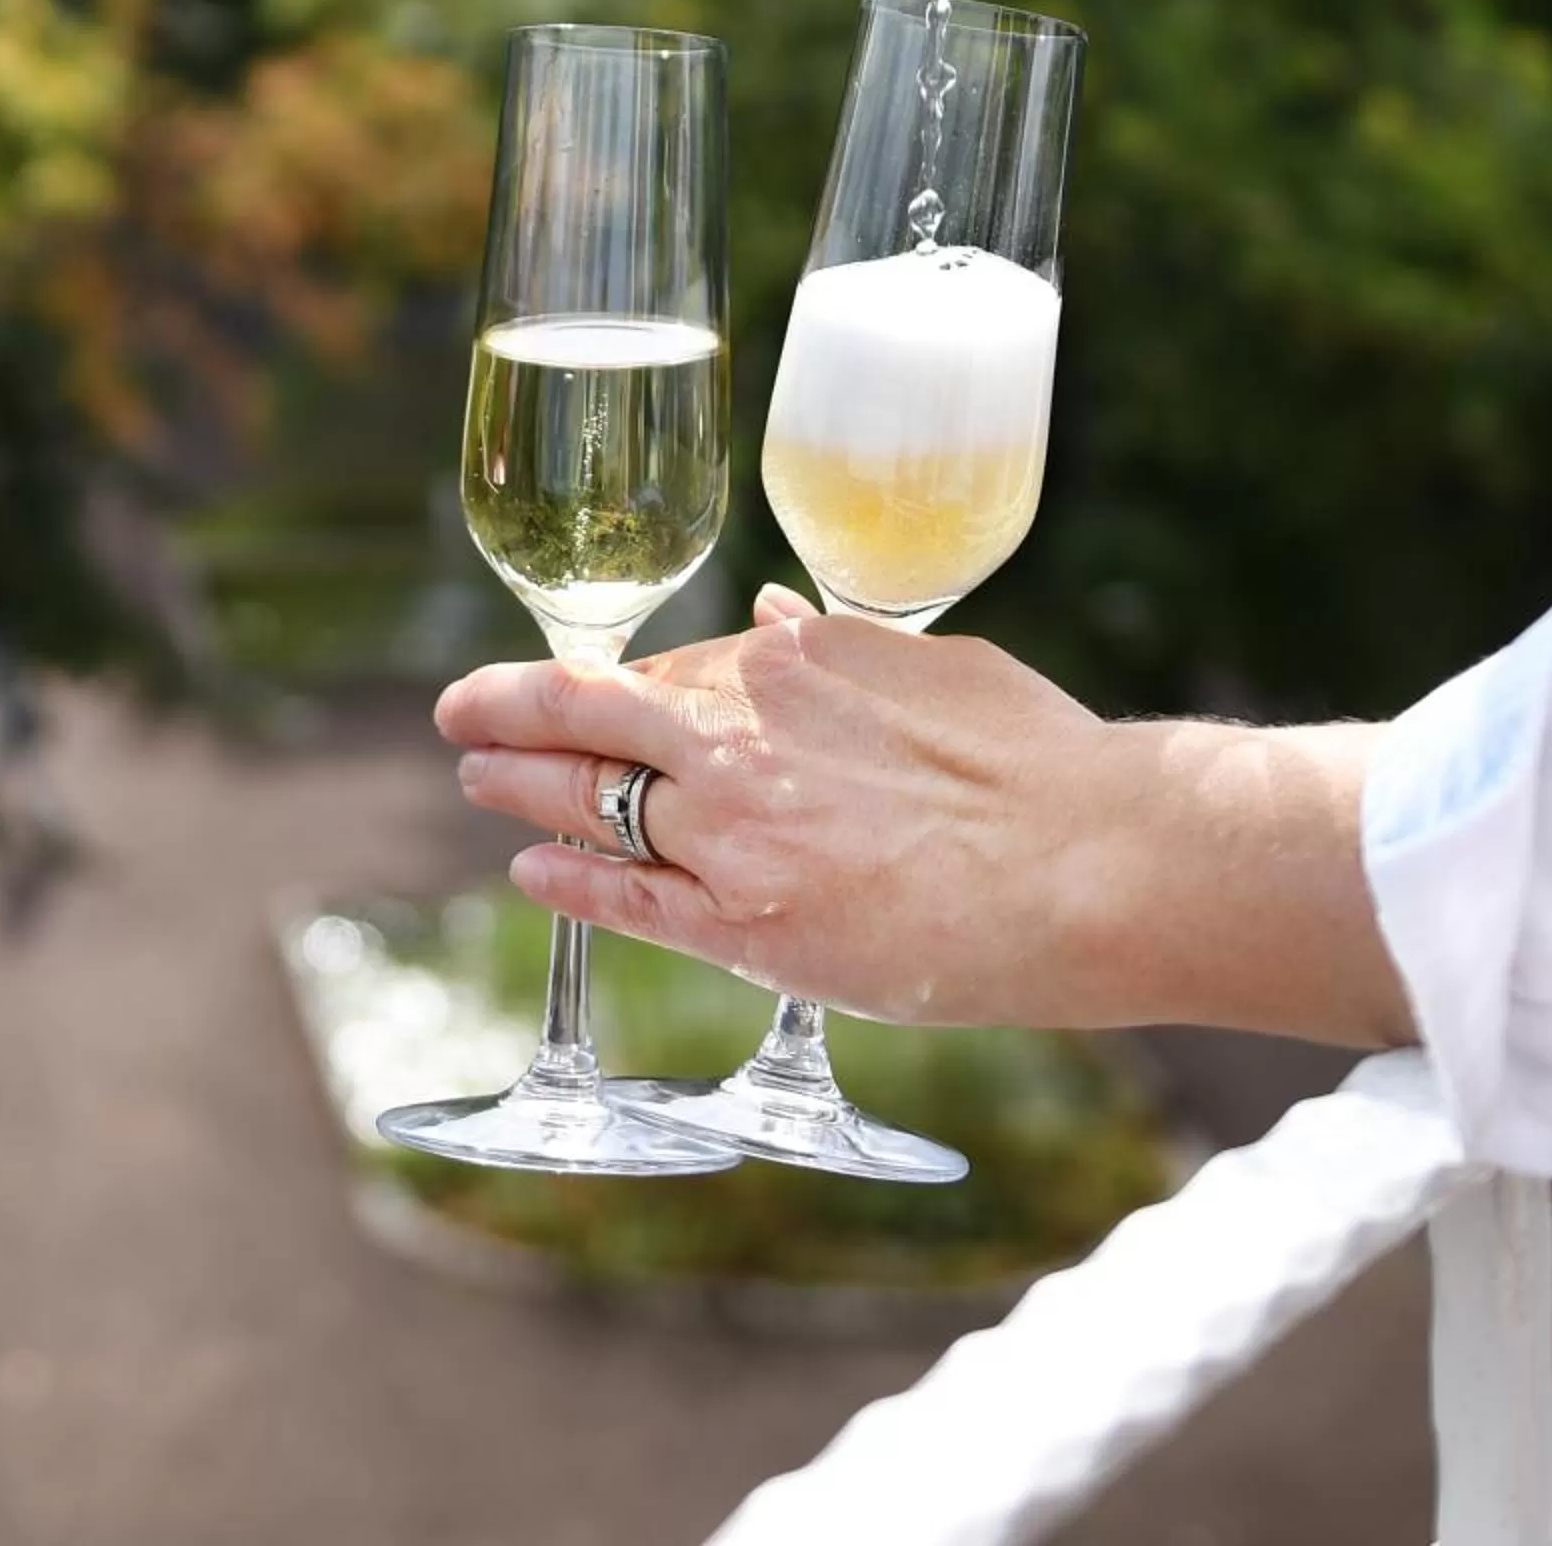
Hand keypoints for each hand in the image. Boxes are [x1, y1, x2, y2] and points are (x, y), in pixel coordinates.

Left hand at [433, 583, 1411, 1042]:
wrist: (1093, 864)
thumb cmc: (1035, 757)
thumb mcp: (928, 665)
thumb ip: (836, 648)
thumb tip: (771, 619)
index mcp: (785, 666)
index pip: (648, 672)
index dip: (574, 673)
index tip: (530, 672)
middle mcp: (742, 744)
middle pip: (585, 724)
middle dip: (505, 717)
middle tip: (458, 716)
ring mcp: (739, 842)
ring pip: (594, 809)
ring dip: (524, 792)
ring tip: (482, 785)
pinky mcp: (756, 932)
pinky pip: (632, 901)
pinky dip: (570, 878)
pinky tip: (531, 867)